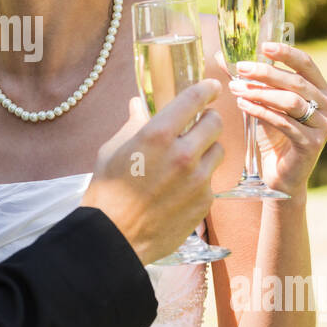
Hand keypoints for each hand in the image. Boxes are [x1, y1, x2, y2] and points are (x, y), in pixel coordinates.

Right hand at [81, 79, 226, 265]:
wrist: (114, 239)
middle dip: (208, 120)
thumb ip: (132, 125)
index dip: (206, 89)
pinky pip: (211, 181)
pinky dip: (200, 179)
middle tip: (200, 124)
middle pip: (215, 123)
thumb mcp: (111, 151)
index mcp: (157, 135)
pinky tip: (181, 188)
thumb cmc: (107, 193)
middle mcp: (183, 154)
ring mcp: (198, 180)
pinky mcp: (204, 202)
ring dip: (207, 150)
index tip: (212, 87)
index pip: (193, 100)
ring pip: (218, 151)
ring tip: (190, 159)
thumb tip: (138, 106)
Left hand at [214, 41, 326, 197]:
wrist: (280, 176)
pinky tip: (243, 104)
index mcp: (321, 91)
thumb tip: (222, 56)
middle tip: (240, 68)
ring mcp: (323, 126)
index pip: (307, 65)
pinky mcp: (312, 144)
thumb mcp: (263, 103)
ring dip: (261, 92)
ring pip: (290, 101)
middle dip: (266, 73)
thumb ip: (250, 81)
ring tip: (236, 88)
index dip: (286, 53)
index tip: (264, 45)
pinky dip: (261, 111)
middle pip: (296, 82)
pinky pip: (284, 122)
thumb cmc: (273, 136)